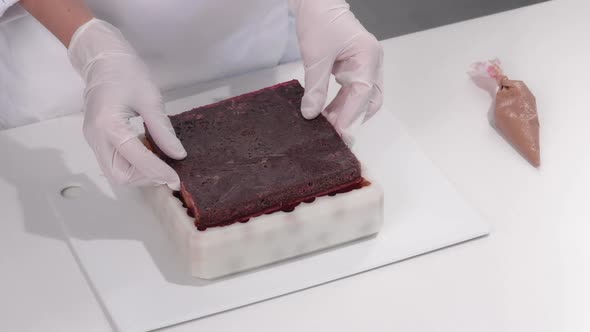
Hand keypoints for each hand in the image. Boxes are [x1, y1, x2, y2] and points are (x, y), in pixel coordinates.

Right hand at [68, 19, 185, 189]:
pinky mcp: (97, 139)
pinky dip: (133, 165)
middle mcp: (96, 137)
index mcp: (108, 125)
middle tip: (167, 170)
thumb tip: (178, 155)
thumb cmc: (126, 72)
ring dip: (139, 173)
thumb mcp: (150, 98)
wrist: (101, 59)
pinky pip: (114, 162)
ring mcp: (93, 140)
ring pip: (115, 173)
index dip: (158, 172)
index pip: (136, 159)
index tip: (176, 179)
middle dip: (145, 178)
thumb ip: (163, 129)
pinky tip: (148, 151)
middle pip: (120, 176)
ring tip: (159, 159)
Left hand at [290, 0, 383, 144]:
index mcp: (368, 56)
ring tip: (325, 125)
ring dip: (345, 112)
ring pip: (362, 98)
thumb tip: (311, 114)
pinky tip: (327, 113)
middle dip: (352, 118)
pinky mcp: (355, 68)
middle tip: (333, 134)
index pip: (363, 93)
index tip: (339, 133)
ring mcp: (366, 65)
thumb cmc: (320, 21)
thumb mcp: (315, 57)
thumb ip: (315, 88)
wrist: (317, 3)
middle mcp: (372, 62)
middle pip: (369, 100)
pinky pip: (352, 92)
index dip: (351, 115)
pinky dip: (341, 104)